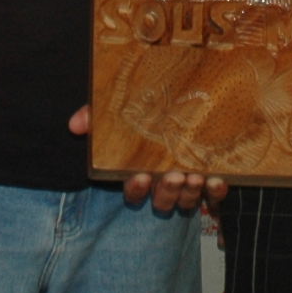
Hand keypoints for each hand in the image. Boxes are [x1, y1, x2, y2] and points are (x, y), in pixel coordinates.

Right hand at [68, 104, 225, 212]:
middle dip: (167, 192)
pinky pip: (214, 196)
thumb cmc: (147, 110)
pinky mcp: (210, 179)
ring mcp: (188, 182)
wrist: (191, 92)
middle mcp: (164, 181)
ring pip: (187, 200)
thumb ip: (94, 116)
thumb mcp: (117, 109)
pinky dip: (215, 192)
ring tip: (194, 176)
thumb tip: (75, 125)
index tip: (140, 176)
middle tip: (174, 175)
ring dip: (190, 193)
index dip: (136, 189)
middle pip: (162, 200)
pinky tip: (216, 180)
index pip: (133, 191)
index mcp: (140, 171)